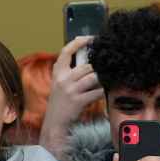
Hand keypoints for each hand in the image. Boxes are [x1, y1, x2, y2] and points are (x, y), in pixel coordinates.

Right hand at [39, 36, 102, 158]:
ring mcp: (70, 90)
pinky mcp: (78, 101)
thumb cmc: (60, 102)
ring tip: (105, 80)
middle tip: (105, 68)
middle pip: (86, 66)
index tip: (91, 38)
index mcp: (58, 72)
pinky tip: (104, 91)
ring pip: (93, 77)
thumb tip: (88, 59)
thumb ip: (70, 71)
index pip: (67, 51)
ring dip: (101, 79)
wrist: (54, 122)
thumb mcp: (59, 83)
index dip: (79, 42)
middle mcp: (63, 79)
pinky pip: (96, 92)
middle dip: (97, 68)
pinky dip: (103, 91)